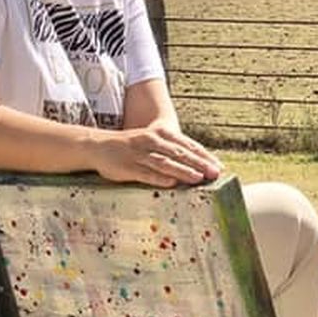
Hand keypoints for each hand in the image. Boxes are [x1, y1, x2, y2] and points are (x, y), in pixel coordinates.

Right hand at [88, 121, 221, 187]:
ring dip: (182, 170)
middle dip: (198, 164)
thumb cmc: (130, 147)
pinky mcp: (127, 167)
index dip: (204, 156)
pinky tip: (171, 183)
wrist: (98, 145)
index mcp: (159, 133)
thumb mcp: (151, 143)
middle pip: (179, 153)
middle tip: (215, 173)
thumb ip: (171, 151)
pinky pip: (145, 173)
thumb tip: (197, 166)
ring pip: (164, 162)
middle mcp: (150, 141)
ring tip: (198, 179)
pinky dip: (158, 178)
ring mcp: (138, 154)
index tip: (219, 166)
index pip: (186, 144)